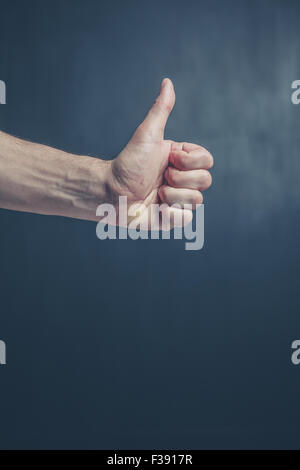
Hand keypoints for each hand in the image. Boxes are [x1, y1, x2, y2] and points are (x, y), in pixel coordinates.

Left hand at [106, 78, 212, 227]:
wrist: (111, 193)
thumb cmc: (127, 163)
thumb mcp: (147, 135)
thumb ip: (161, 110)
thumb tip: (167, 82)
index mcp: (181, 161)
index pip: (207, 160)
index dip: (190, 161)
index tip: (168, 159)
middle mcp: (183, 180)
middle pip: (205, 181)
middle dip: (180, 179)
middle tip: (160, 178)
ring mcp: (179, 201)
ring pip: (197, 200)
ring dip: (172, 197)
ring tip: (155, 194)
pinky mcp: (172, 219)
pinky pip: (187, 218)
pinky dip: (170, 214)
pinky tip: (156, 209)